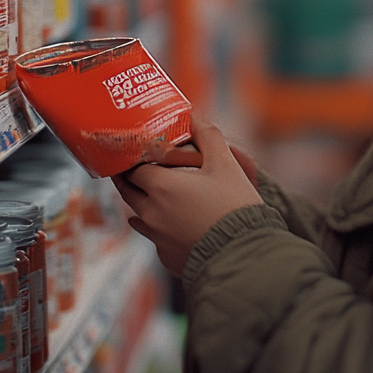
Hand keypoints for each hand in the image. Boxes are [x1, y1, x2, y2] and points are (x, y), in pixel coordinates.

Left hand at [112, 112, 262, 276]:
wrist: (244, 255)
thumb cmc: (234, 206)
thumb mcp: (224, 163)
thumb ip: (207, 135)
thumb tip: (194, 114)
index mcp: (160, 188)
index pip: (132, 169)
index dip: (133, 158)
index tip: (136, 151)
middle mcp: (150, 214)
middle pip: (128, 192)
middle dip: (129, 178)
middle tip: (134, 167)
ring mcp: (157, 239)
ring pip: (138, 216)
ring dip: (141, 202)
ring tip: (149, 192)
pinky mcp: (167, 257)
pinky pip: (154, 237)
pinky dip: (157, 226)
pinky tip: (168, 221)